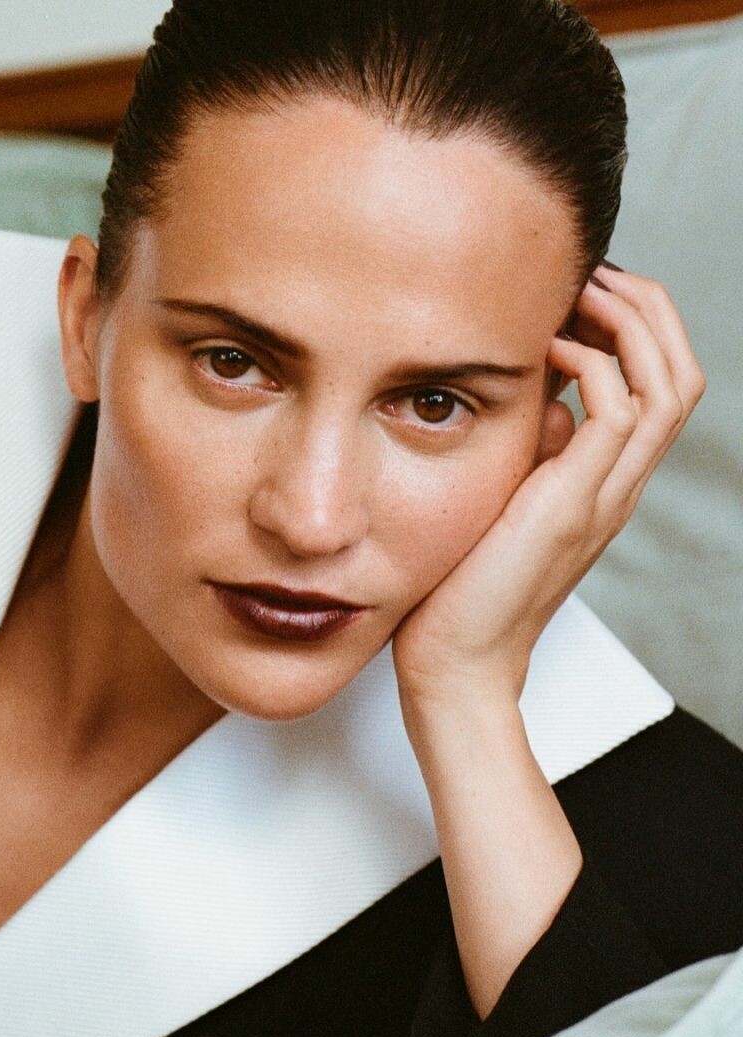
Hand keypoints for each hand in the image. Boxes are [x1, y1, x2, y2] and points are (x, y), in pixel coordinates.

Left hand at [392, 262, 705, 712]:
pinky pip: (620, 413)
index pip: (659, 385)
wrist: (455, 664)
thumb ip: (534, 451)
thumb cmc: (460, 588)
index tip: (582, 291)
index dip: (636, 327)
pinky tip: (549, 347)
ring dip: (633, 323)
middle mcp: (617, 486)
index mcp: (604, 483)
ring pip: (670, 384)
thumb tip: (545, 395)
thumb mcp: (501, 500)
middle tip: (594, 272)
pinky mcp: (572, 505)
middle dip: (648, 308)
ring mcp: (603, 497)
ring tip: (582, 290)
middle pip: (682, 372)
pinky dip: (596, 366)